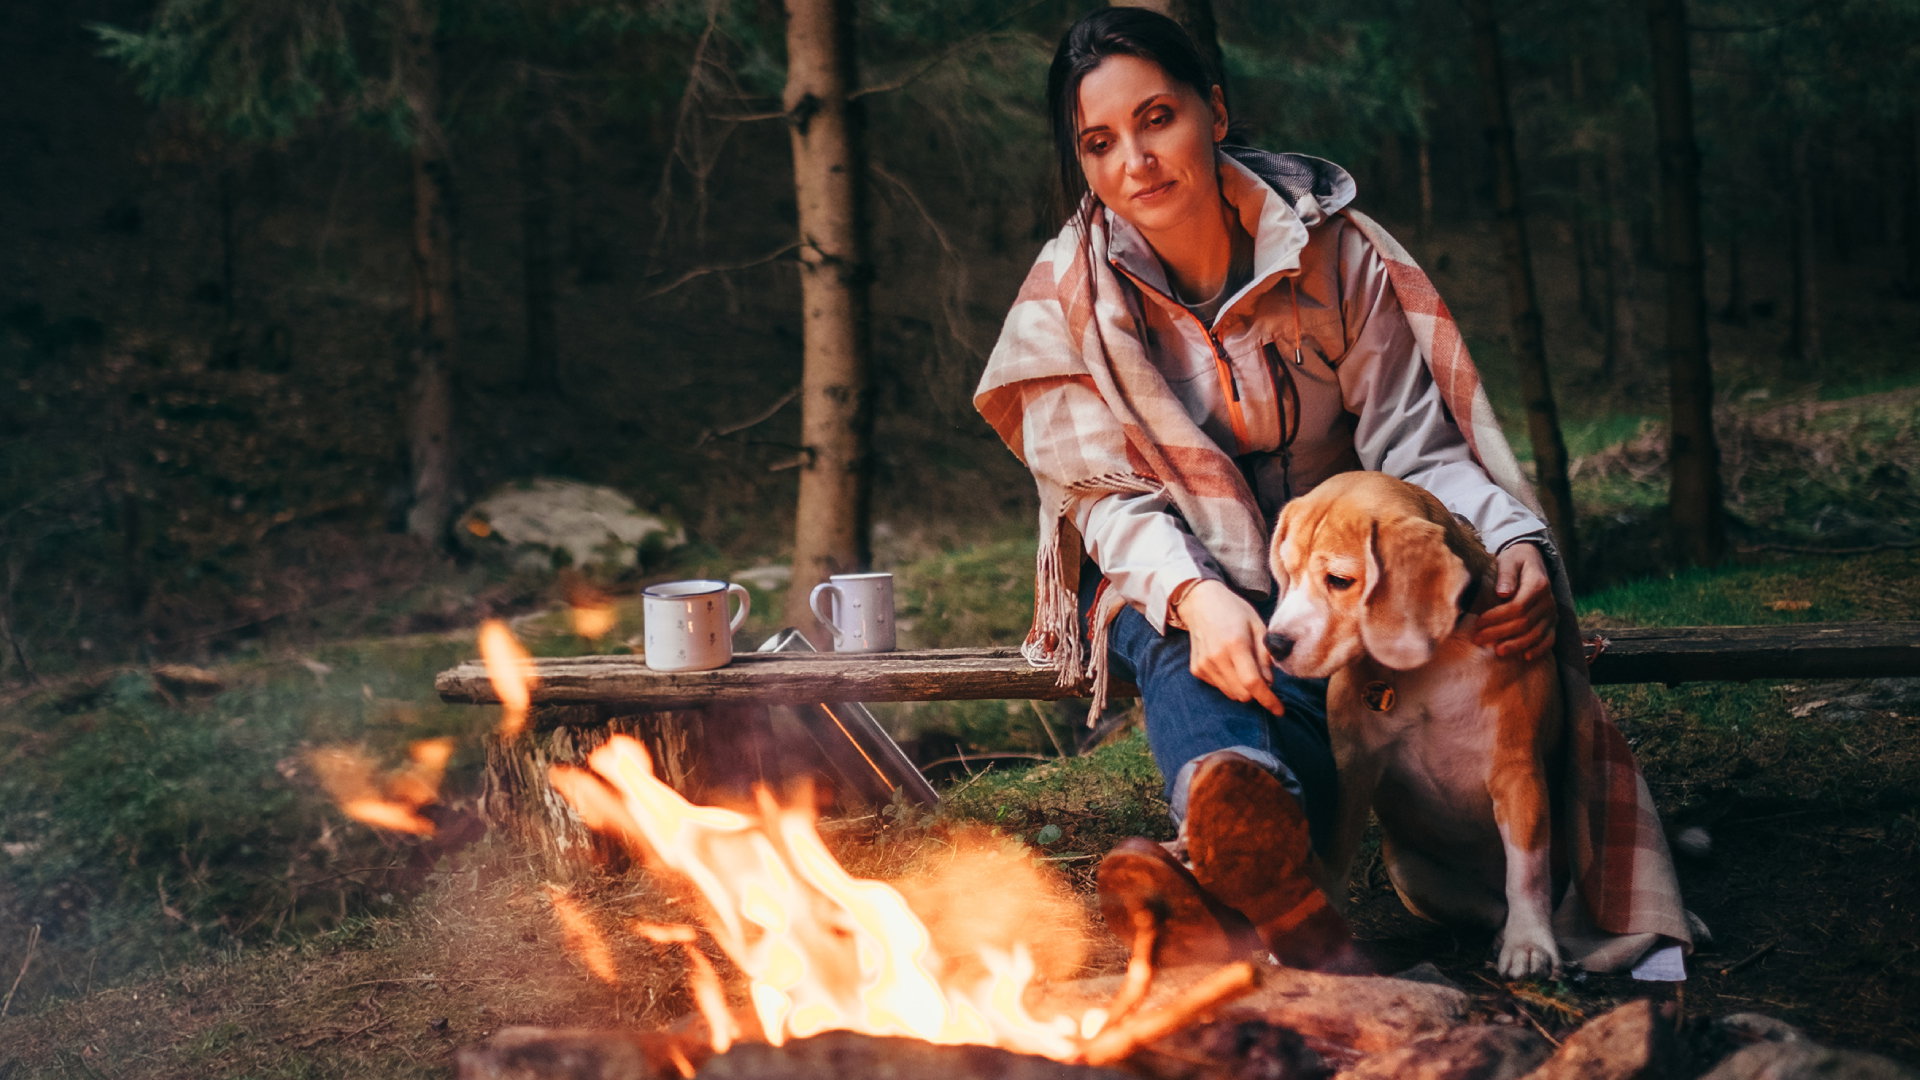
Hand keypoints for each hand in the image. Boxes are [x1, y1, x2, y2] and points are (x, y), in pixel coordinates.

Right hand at [1175, 580, 1286, 715]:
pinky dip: (1229, 682)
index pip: (1253, 683)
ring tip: (1243, 665)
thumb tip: (1269, 683)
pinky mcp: (1197, 669)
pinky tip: (1228, 662)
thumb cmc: (1234, 611)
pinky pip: (1219, 687)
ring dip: (1242, 688)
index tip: (1280, 710)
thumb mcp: (1258, 626)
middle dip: (1256, 692)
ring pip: (1231, 694)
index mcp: (1235, 644)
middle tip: (1261, 674)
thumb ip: (1265, 656)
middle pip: (1243, 694)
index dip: (1268, 700)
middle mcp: (1216, 658)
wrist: (1201, 602)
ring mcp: (1204, 665)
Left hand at [1472, 542, 1556, 661]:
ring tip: (1496, 651)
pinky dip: (1538, 649)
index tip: (1478, 622)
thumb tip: (1503, 593)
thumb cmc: (1516, 560)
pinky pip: (1549, 639)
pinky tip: (1524, 656)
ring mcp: (1552, 613)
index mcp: (1538, 585)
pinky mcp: (1553, 622)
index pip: (1517, 607)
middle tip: (1478, 639)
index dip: (1497, 617)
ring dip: (1515, 645)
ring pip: (1536, 634)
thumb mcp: (1509, 560)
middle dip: (1499, 633)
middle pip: (1524, 623)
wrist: (1533, 560)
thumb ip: (1506, 574)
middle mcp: (1549, 601)